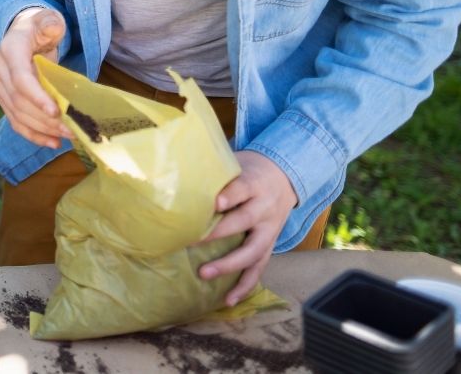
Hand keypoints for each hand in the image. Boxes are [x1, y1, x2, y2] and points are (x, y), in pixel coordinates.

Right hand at [0, 7, 70, 147]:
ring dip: (42, 129)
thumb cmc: (39, 27)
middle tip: (72, 128)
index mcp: (10, 50)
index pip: (20, 78)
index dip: (36, 96)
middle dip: (45, 118)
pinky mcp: (4, 98)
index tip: (56, 111)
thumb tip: (52, 27)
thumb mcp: (47, 19)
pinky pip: (15, 121)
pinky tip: (52, 142)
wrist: (23, 33)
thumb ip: (50, 22)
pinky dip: (33, 134)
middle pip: (20, 101)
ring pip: (17, 114)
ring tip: (67, 136)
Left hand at [197, 151, 298, 304]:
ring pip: (253, 250)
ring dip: (228, 263)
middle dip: (218, 232)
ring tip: (204, 273)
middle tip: (191, 240)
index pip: (243, 188)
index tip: (214, 203)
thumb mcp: (237, 162)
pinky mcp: (269, 245)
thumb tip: (175, 173)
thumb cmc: (249, 169)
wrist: (285, 175)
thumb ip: (214, 172)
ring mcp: (269, 229)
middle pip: (244, 221)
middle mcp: (264, 208)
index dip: (230, 196)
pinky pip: (259, 268)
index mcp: (254, 183)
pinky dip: (245, 285)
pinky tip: (229, 299)